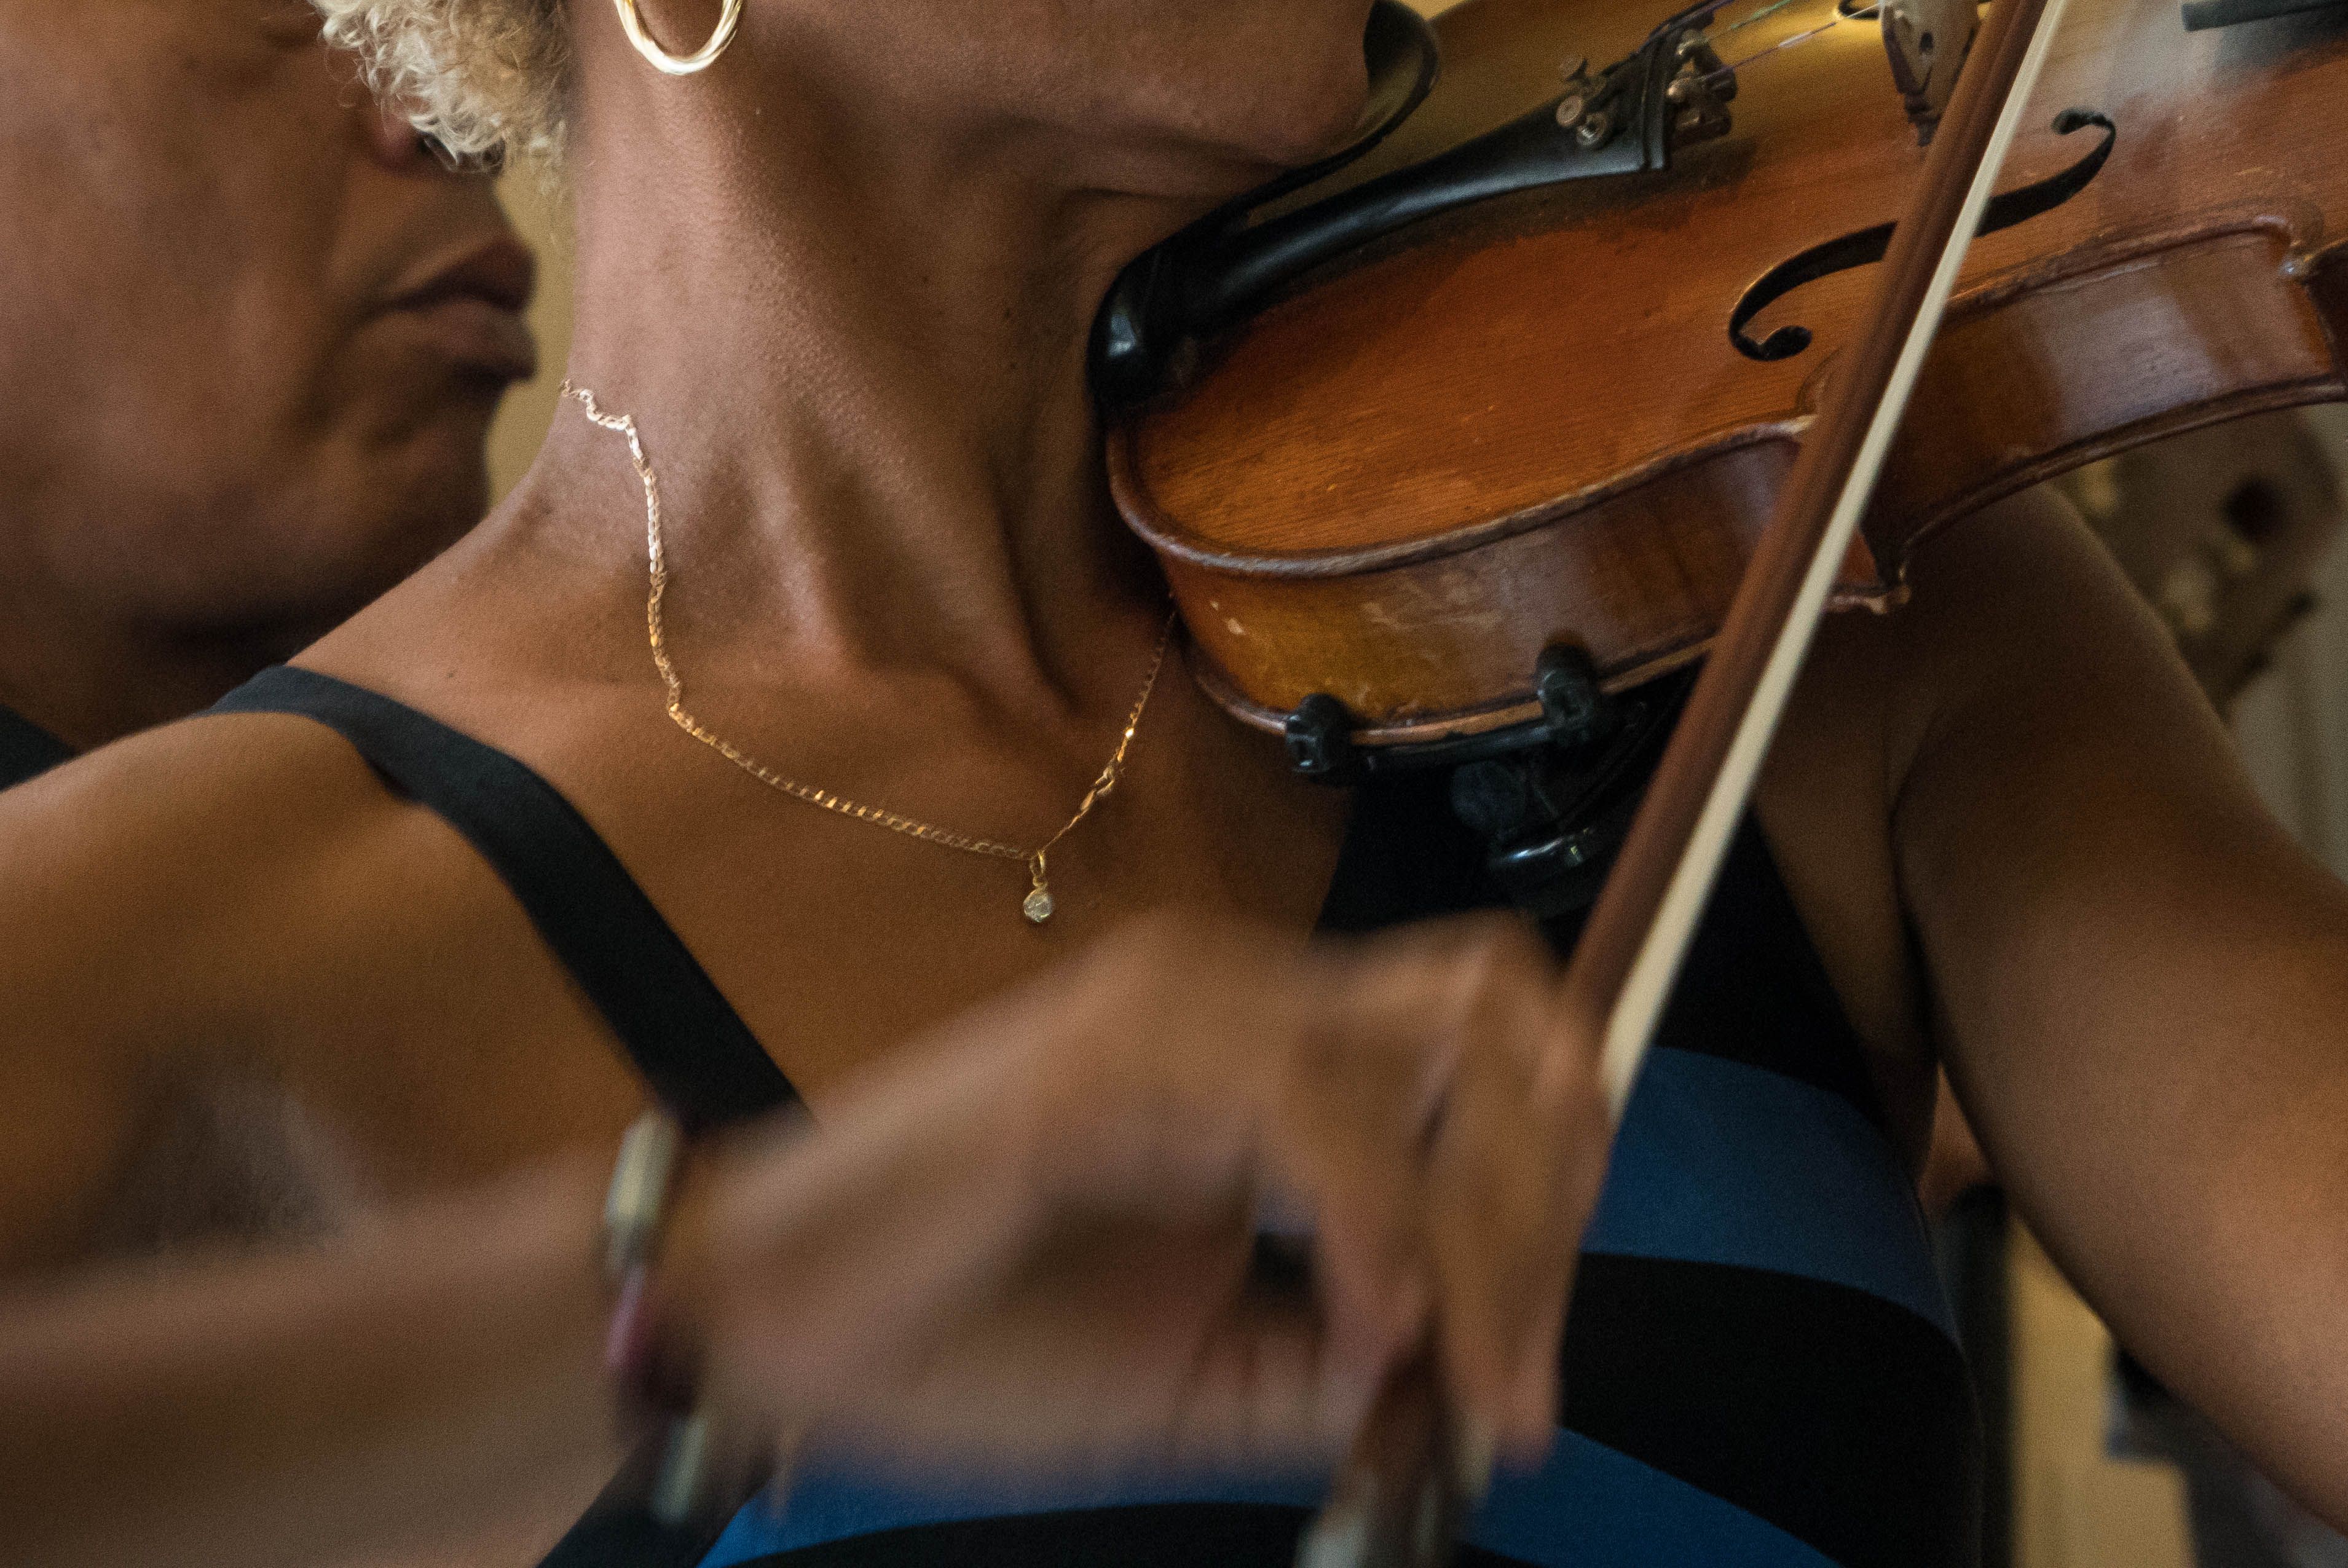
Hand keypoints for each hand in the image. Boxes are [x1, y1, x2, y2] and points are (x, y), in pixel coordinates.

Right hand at [673, 911, 1606, 1475]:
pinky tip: (1370, 1331)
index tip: (1536, 1354)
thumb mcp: (1200, 1369)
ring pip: (1427, 1058)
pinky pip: (1312, 1114)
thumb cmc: (966, 1332)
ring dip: (1481, 1233)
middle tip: (1520, 1379)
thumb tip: (1475, 1387)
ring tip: (1469, 1383)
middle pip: (1492, 1012)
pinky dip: (1374, 1227)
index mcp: (1267, 1038)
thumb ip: (1341, 1365)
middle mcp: (1241, 988)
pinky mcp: (1116, 1059)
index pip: (1487, 1030)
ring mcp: (1181, 1008)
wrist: (768, 1328)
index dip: (1552, 1168)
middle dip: (1549, 1191)